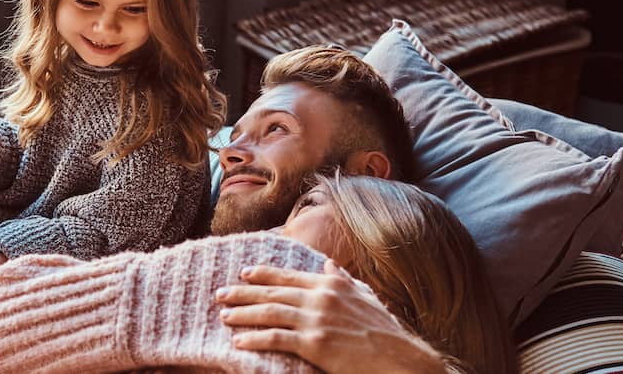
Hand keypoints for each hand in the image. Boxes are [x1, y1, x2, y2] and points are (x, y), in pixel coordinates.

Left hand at [215, 260, 444, 373]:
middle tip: (221, 294)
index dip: (263, 274)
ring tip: (224, 316)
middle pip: (272, 292)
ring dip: (243, 314)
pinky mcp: (314, 343)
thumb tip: (328, 264)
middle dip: (243, 293)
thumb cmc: (385, 332)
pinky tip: (239, 341)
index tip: (244, 273)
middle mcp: (320, 297)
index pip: (289, 276)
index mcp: (331, 285)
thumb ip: (343, 281)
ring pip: (270, 313)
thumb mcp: (365, 298)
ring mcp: (316, 319)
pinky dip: (254, 338)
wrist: (400, 358)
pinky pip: (276, 339)